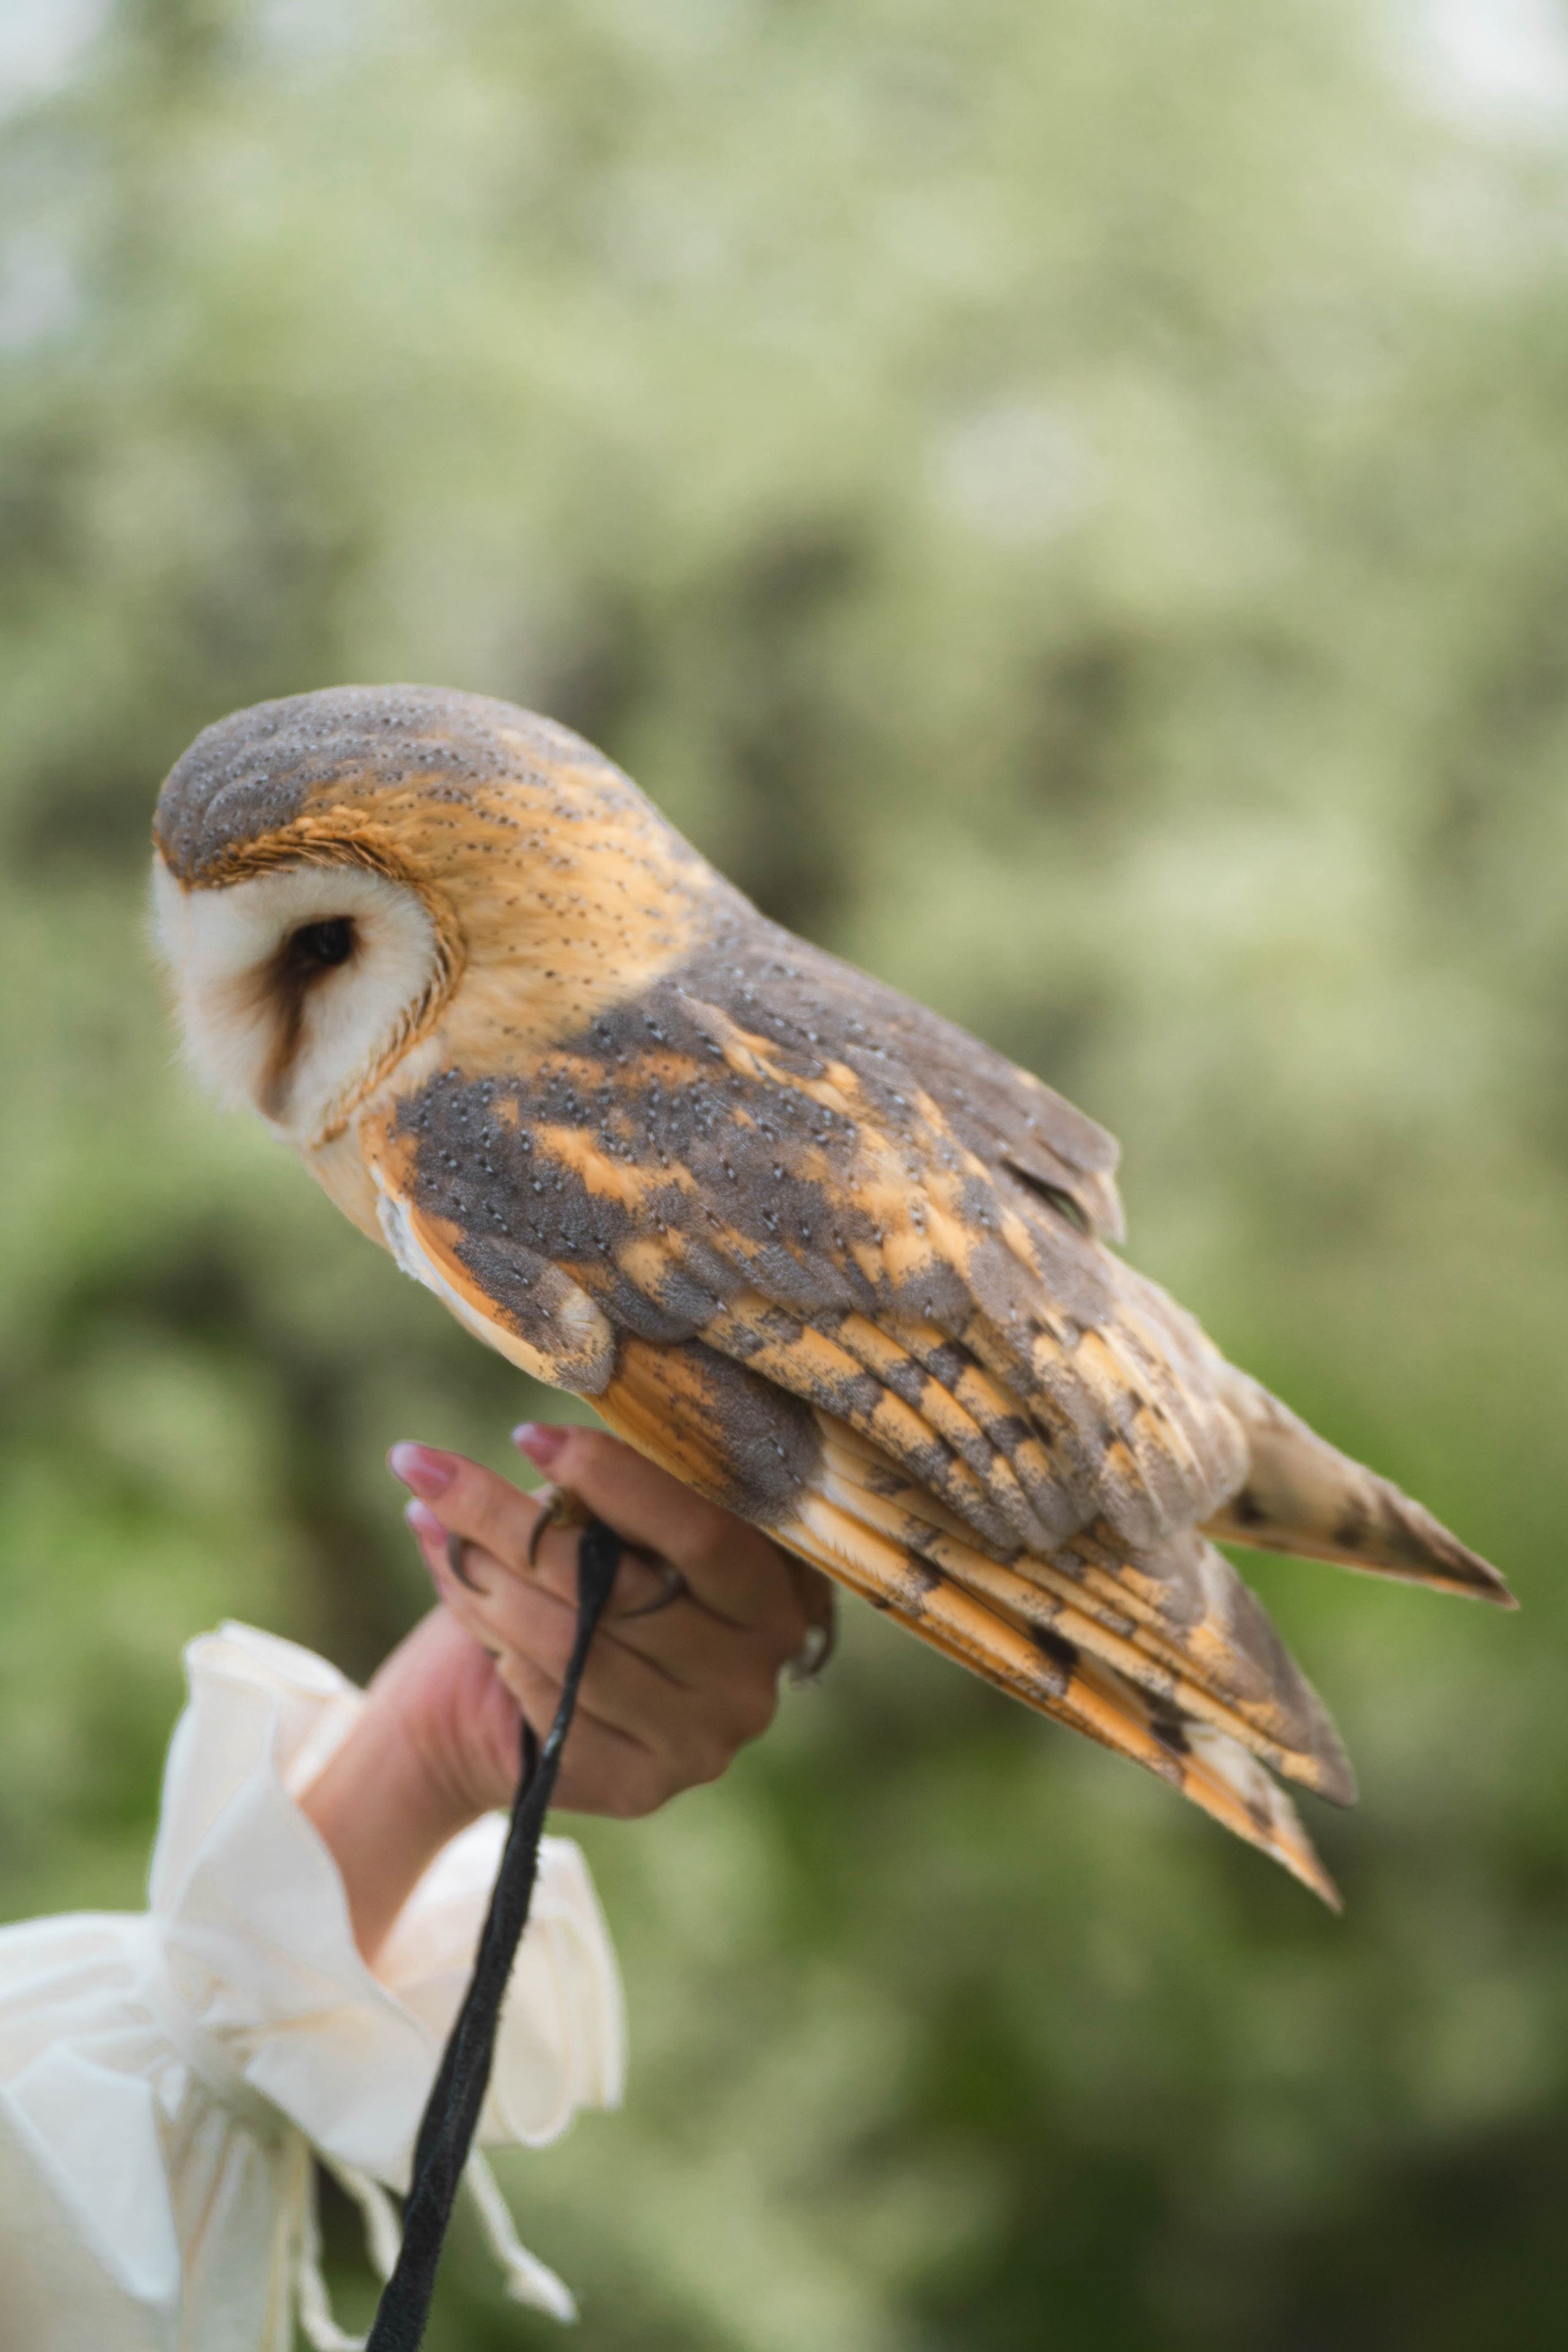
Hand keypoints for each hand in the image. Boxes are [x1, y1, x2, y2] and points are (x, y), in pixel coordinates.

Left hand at [392, 1420, 825, 1816]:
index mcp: (775, 1596)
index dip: (615, 1480)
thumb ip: (607, 1500)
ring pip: (575, 1646)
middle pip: (620, 1590)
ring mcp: (702, 1742)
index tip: (527, 1435)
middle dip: (513, 1521)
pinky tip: (464, 1597)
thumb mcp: (614, 1530)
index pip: (702, 1535)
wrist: (530, 1706)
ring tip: (431, 1520)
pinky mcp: (641, 1787)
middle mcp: (753, 1678)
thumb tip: (546, 1447)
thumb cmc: (587, 1586)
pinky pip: (553, 1707)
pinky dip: (499, 1648)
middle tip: (432, 1471)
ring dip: (490, 1579)